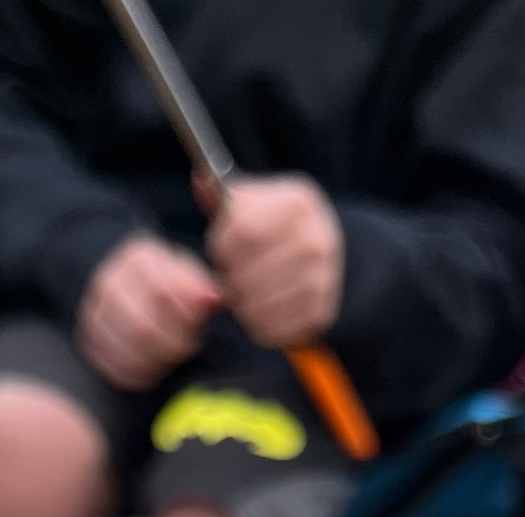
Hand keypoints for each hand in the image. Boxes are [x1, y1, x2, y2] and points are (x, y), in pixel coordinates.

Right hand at [77, 236, 220, 389]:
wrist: (130, 288)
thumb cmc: (168, 284)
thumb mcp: (188, 276)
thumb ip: (200, 287)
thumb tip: (210, 299)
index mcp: (138, 259)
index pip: (160, 293)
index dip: (184, 319)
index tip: (197, 328)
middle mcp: (109, 281)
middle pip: (142, 327)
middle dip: (172, 345)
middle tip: (187, 347)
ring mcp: (94, 311)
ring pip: (126, 348)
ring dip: (157, 362)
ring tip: (171, 358)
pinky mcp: (88, 338)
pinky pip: (112, 366)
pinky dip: (137, 375)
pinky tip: (154, 370)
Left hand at [207, 176, 343, 347]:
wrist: (324, 253)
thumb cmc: (272, 227)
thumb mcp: (252, 201)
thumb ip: (220, 194)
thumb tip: (200, 179)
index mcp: (298, 202)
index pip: (243, 230)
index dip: (221, 247)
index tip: (221, 250)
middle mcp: (316, 238)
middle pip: (247, 272)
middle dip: (229, 279)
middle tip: (230, 277)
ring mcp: (323, 277)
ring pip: (256, 305)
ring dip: (241, 304)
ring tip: (244, 293)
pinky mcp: (319, 312)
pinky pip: (271, 329)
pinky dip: (256, 325)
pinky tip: (258, 309)